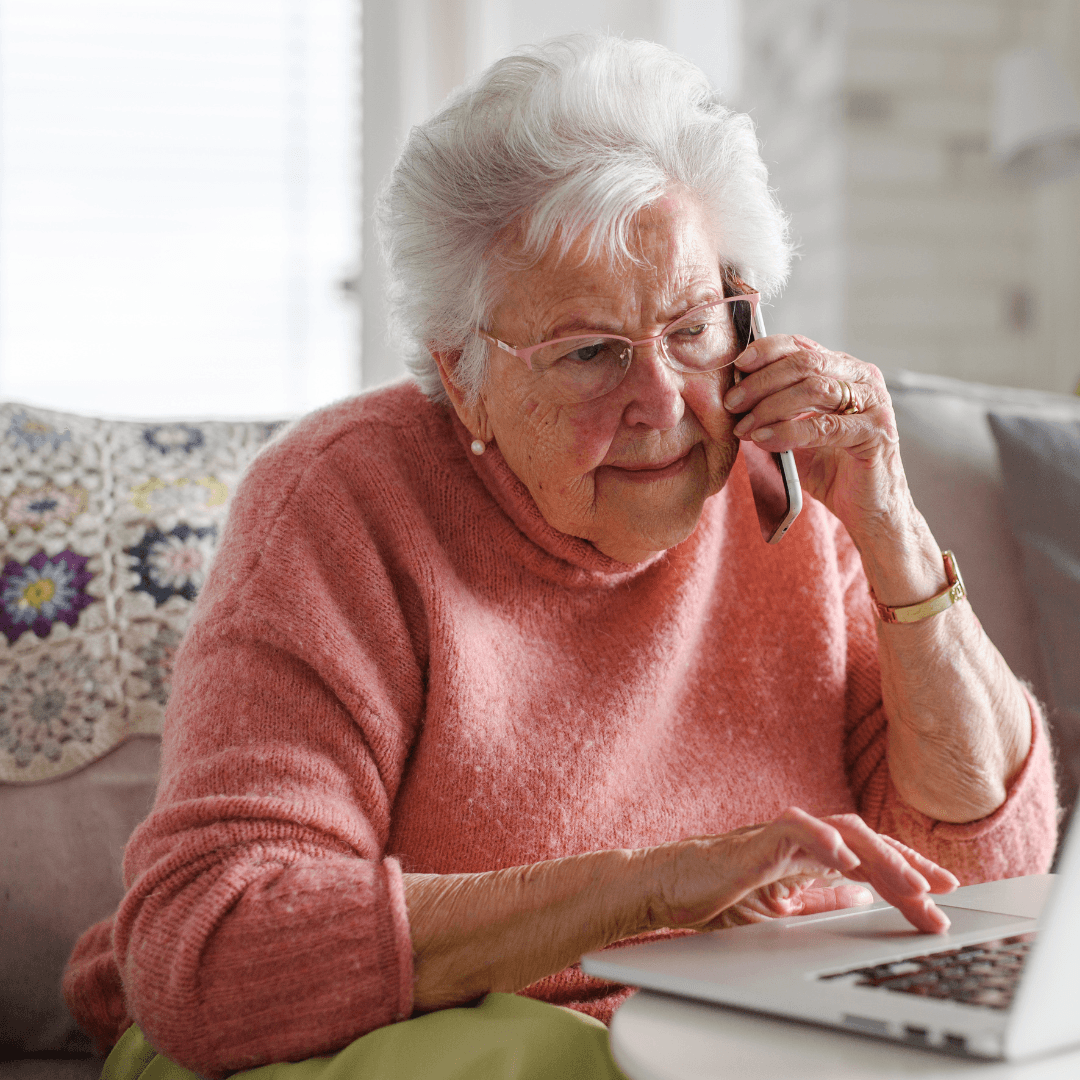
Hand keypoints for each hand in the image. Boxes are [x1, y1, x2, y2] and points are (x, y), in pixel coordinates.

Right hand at [646, 807, 957, 934]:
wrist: (665, 887)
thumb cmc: (714, 894)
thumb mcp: (781, 910)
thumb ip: (819, 900)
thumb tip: (862, 898)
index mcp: (809, 856)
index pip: (870, 856)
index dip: (909, 870)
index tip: (944, 894)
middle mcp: (802, 839)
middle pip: (868, 842)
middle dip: (910, 867)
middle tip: (944, 895)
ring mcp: (781, 836)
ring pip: (843, 831)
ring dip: (882, 857)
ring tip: (913, 884)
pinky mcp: (757, 839)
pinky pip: (796, 830)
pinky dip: (823, 841)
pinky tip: (847, 860)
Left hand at [723, 335, 906, 538]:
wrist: (867, 507)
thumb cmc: (831, 468)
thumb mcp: (796, 431)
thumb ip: (776, 409)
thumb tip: (736, 393)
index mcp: (843, 370)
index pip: (802, 345)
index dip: (767, 351)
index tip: (738, 365)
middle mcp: (863, 379)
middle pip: (805, 363)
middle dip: (762, 382)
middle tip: (733, 403)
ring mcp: (874, 403)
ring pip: (815, 389)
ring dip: (771, 406)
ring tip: (745, 427)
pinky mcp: (877, 433)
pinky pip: (825, 426)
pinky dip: (789, 431)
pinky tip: (765, 440)